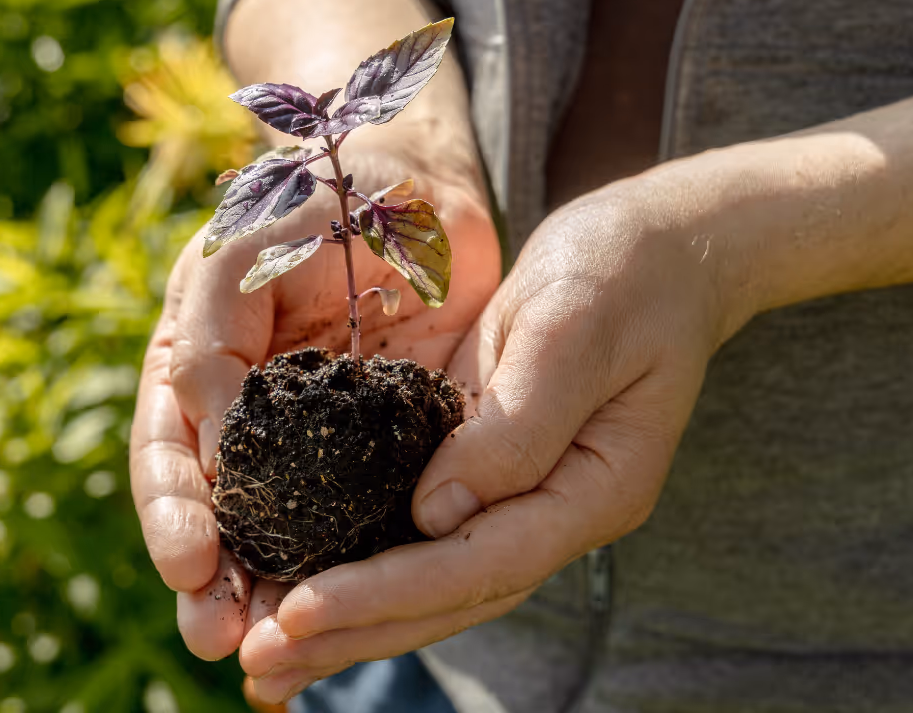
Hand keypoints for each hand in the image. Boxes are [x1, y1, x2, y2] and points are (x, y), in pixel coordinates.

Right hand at [130, 143, 500, 660]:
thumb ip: (211, 338)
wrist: (410, 183)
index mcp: (195, 371)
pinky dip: (354, 566)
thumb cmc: (309, 198)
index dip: (174, 515)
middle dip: (213, 581)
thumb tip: (207, 445)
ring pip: (288, 530)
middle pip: (219, 514)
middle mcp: (247, 418)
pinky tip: (356, 610)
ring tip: (272, 654)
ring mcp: (318, 439)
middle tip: (220, 638)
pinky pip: (366, 514)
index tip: (192, 566)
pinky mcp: (386, 446)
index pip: (170, 457)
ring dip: (275, 592)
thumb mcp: (239, 250)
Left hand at [236, 165, 754, 701]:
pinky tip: (300, 580)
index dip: (390, 592)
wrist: (652, 249)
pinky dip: (361, 561)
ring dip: (349, 619)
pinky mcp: (480, 463)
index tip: (302, 611)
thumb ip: (517, 426)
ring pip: (430, 578)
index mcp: (594, 488)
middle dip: (354, 631)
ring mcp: (519, 494)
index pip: (483, 563)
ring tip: (264, 655)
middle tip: (260, 662)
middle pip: (450, 596)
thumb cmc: (627, 273)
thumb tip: (434, 514)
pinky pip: (417, 530)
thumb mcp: (576, 330)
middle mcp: (555, 510)